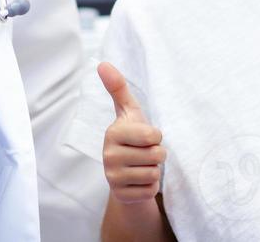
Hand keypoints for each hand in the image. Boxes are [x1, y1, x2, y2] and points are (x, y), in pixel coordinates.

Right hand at [98, 61, 166, 205]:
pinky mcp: (121, 195)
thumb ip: (118, 87)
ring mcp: (113, 177)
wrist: (126, 173)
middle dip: (157, 154)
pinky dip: (150, 186)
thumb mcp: (129, 112)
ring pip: (154, 173)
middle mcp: (108, 155)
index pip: (153, 135)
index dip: (156, 136)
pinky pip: (150, 191)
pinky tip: (139, 180)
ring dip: (154, 170)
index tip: (145, 136)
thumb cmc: (132, 137)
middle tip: (144, 152)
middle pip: (156, 155)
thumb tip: (102, 63)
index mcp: (112, 133)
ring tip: (141, 165)